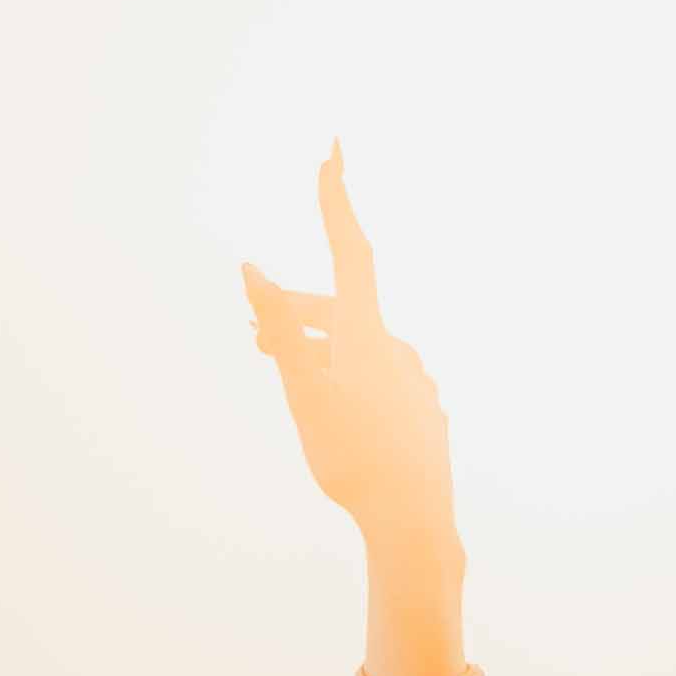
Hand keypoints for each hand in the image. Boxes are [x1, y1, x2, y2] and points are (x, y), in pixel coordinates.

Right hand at [238, 149, 458, 591]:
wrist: (415, 522)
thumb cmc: (351, 458)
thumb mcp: (302, 391)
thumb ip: (278, 328)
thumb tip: (252, 269)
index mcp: (366, 334)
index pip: (349, 249)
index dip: (337, 201)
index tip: (333, 153)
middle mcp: (397, 348)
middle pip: (341, 311)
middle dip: (297, 315)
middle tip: (253, 333)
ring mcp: (416, 381)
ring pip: (358, 350)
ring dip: (320, 351)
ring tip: (289, 374)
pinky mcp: (424, 412)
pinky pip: (379, 380)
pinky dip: (348, 379)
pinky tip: (340, 414)